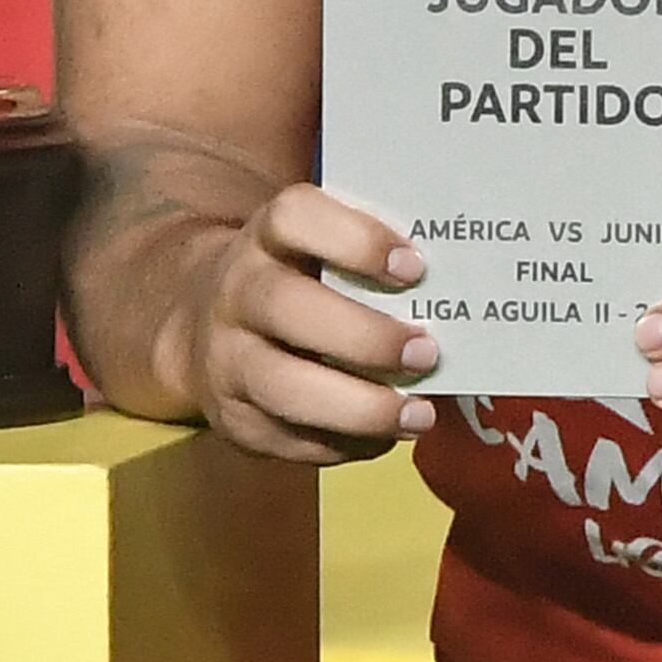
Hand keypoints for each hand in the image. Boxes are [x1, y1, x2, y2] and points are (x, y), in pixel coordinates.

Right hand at [171, 182, 440, 463]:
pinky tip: (385, 435)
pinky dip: (345, 443)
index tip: (414, 266)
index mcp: (267, 235)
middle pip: (287, 307)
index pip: (295, 218)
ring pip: (282, 386)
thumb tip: (458, 288)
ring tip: (418, 414)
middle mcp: (237, 291)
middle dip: (365, 337)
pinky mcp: (233, 420)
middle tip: (427, 352)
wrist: (203, 323)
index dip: (356, 240)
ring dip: (359, 407)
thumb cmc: (297, 278)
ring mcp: (227, 360)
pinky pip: (288, 439)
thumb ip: (371, 259)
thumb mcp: (317, 249)